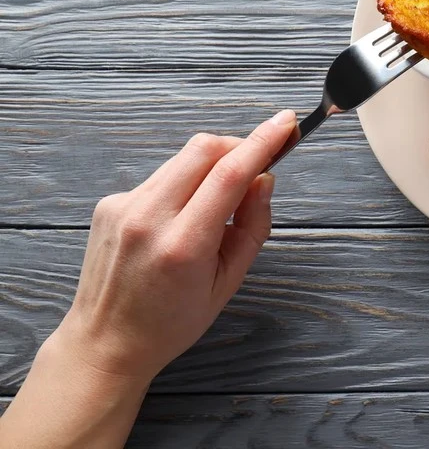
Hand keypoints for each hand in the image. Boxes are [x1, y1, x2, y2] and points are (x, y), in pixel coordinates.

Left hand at [53, 111, 295, 385]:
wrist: (105, 343)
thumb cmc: (170, 322)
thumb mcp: (228, 282)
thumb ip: (252, 226)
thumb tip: (264, 179)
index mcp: (183, 245)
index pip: (230, 173)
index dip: (263, 141)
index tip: (285, 123)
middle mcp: (148, 219)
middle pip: (203, 149)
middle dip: (238, 146)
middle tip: (257, 165)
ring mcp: (123, 207)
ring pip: (181, 159)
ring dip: (210, 166)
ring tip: (217, 205)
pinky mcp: (110, 203)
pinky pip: (160, 177)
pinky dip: (183, 184)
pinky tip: (182, 218)